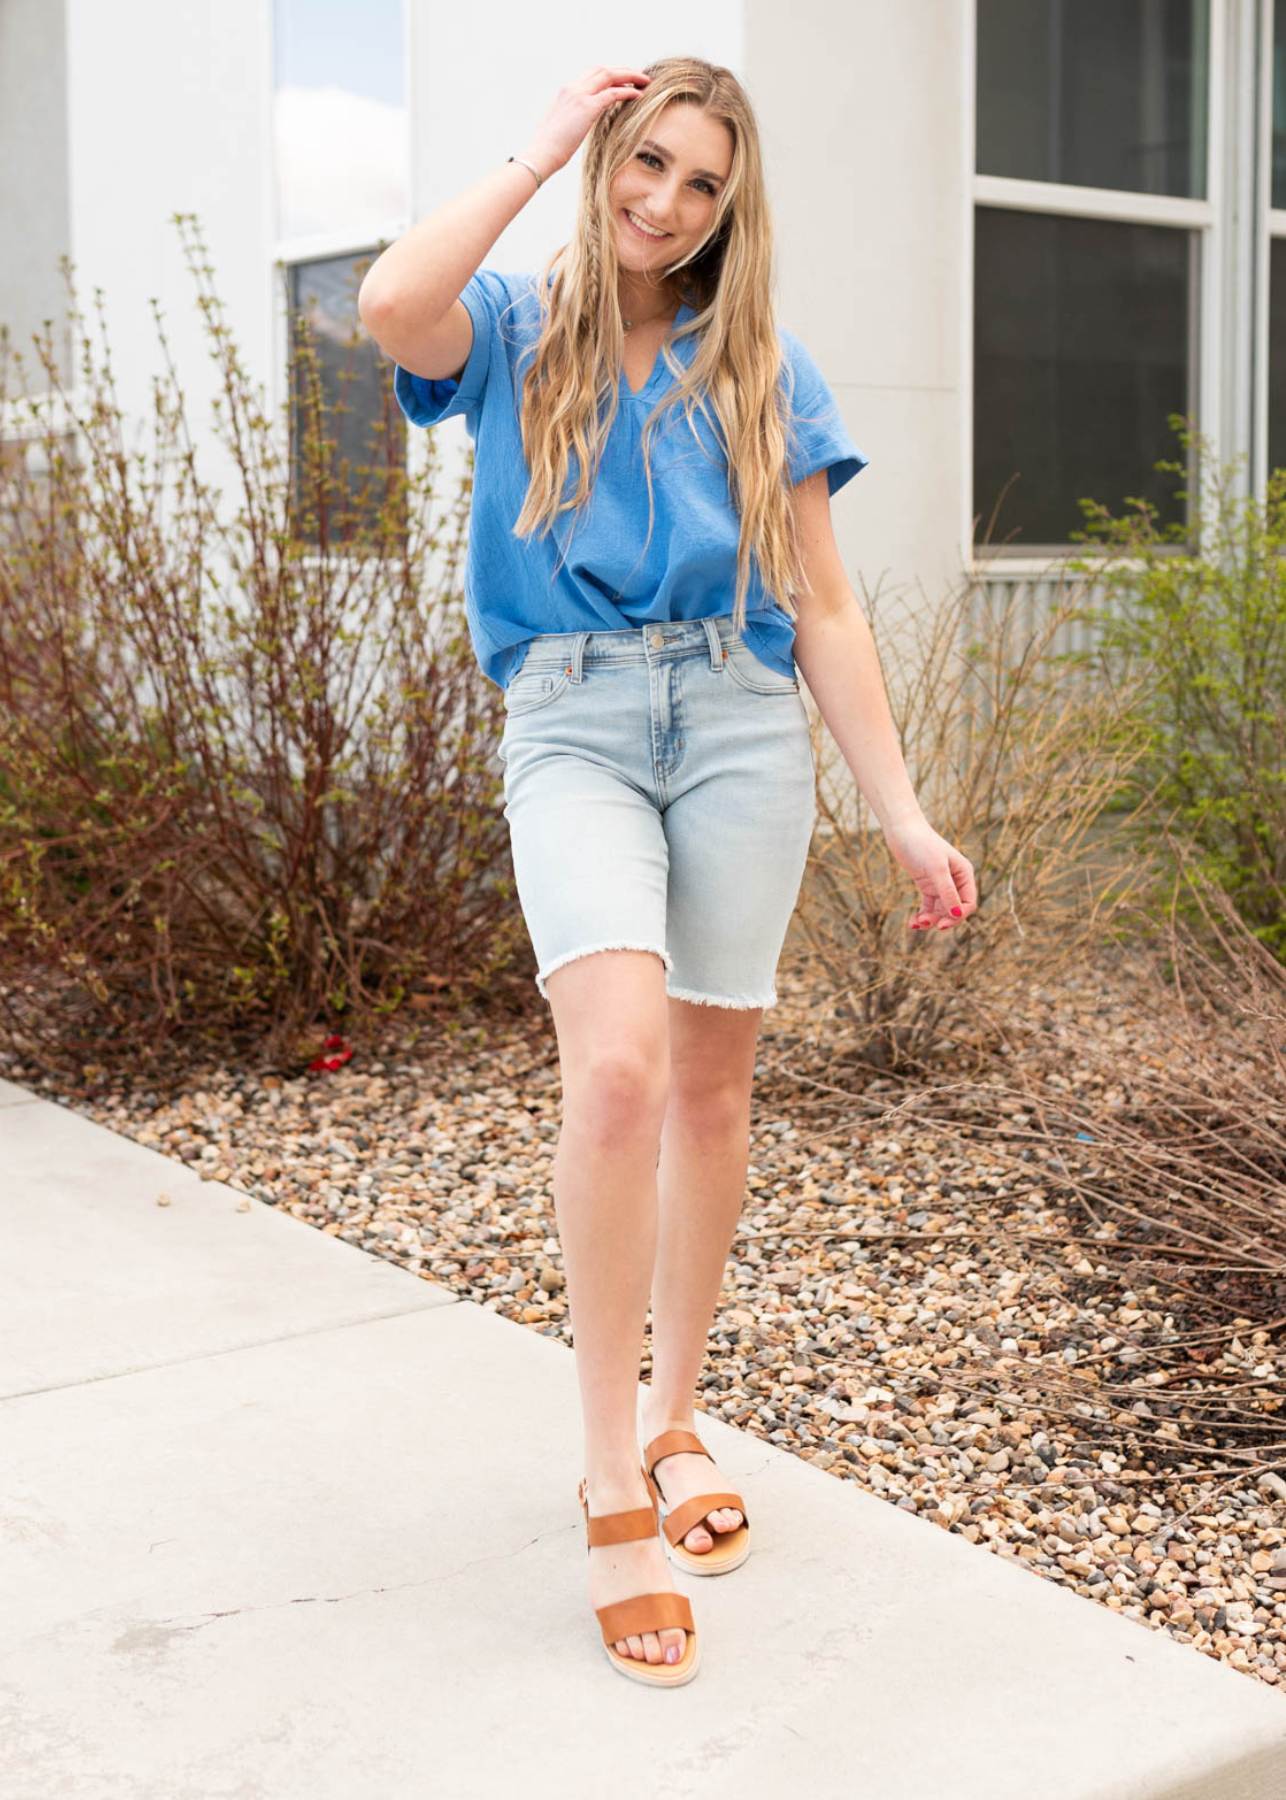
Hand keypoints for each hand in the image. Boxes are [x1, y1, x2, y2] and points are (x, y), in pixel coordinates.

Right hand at [523, 66, 651, 176]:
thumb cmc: (550, 147)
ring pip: (610, 75)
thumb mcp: (561, 125)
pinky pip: (613, 93)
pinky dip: (628, 92)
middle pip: (603, 69)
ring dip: (630, 76)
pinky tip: (639, 95)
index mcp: (566, 91)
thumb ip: (573, 117)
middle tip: (640, 76)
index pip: (592, 74)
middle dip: (624, 70)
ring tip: (645, 81)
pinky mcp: (587, 107)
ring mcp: (579, 95)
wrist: (541, 154)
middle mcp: (573, 88)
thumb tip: (580, 124)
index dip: (611, 73)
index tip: (625, 79)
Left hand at [882, 814, 977, 932]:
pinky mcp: (927, 886)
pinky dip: (922, 916)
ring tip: (916, 922)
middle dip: (943, 920)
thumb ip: (947, 891)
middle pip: (955, 910)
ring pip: (941, 911)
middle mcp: (956, 881)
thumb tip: (956, 914)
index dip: (958, 916)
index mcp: (964, 874)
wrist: (902, 831)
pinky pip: (929, 907)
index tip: (942, 923)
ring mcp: (941, 885)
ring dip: (931, 920)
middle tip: (927, 923)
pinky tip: (912, 922)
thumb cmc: (922, 845)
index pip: (968, 903)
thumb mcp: (936, 868)